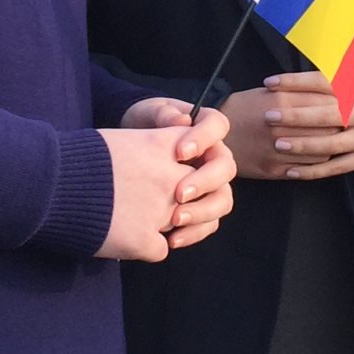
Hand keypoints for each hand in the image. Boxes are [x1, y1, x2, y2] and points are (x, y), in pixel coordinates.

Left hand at [98, 110, 235, 260]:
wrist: (128, 153)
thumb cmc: (143, 126)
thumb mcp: (148, 114)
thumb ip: (163, 114)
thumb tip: (182, 121)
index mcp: (205, 129)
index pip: (218, 126)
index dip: (204, 138)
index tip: (179, 152)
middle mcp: (213, 156)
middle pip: (226, 168)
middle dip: (204, 182)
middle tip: (178, 193)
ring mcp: (210, 184)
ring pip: (223, 199)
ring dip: (202, 212)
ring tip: (175, 220)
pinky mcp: (201, 207)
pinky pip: (209, 223)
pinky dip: (193, 233)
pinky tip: (172, 238)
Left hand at [223, 72, 353, 182]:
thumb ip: (329, 77)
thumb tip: (295, 71)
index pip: (322, 83)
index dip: (294, 82)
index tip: (269, 83)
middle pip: (325, 115)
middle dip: (295, 116)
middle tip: (268, 116)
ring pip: (331, 145)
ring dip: (302, 146)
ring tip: (277, 144)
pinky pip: (337, 167)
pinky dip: (313, 171)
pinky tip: (291, 172)